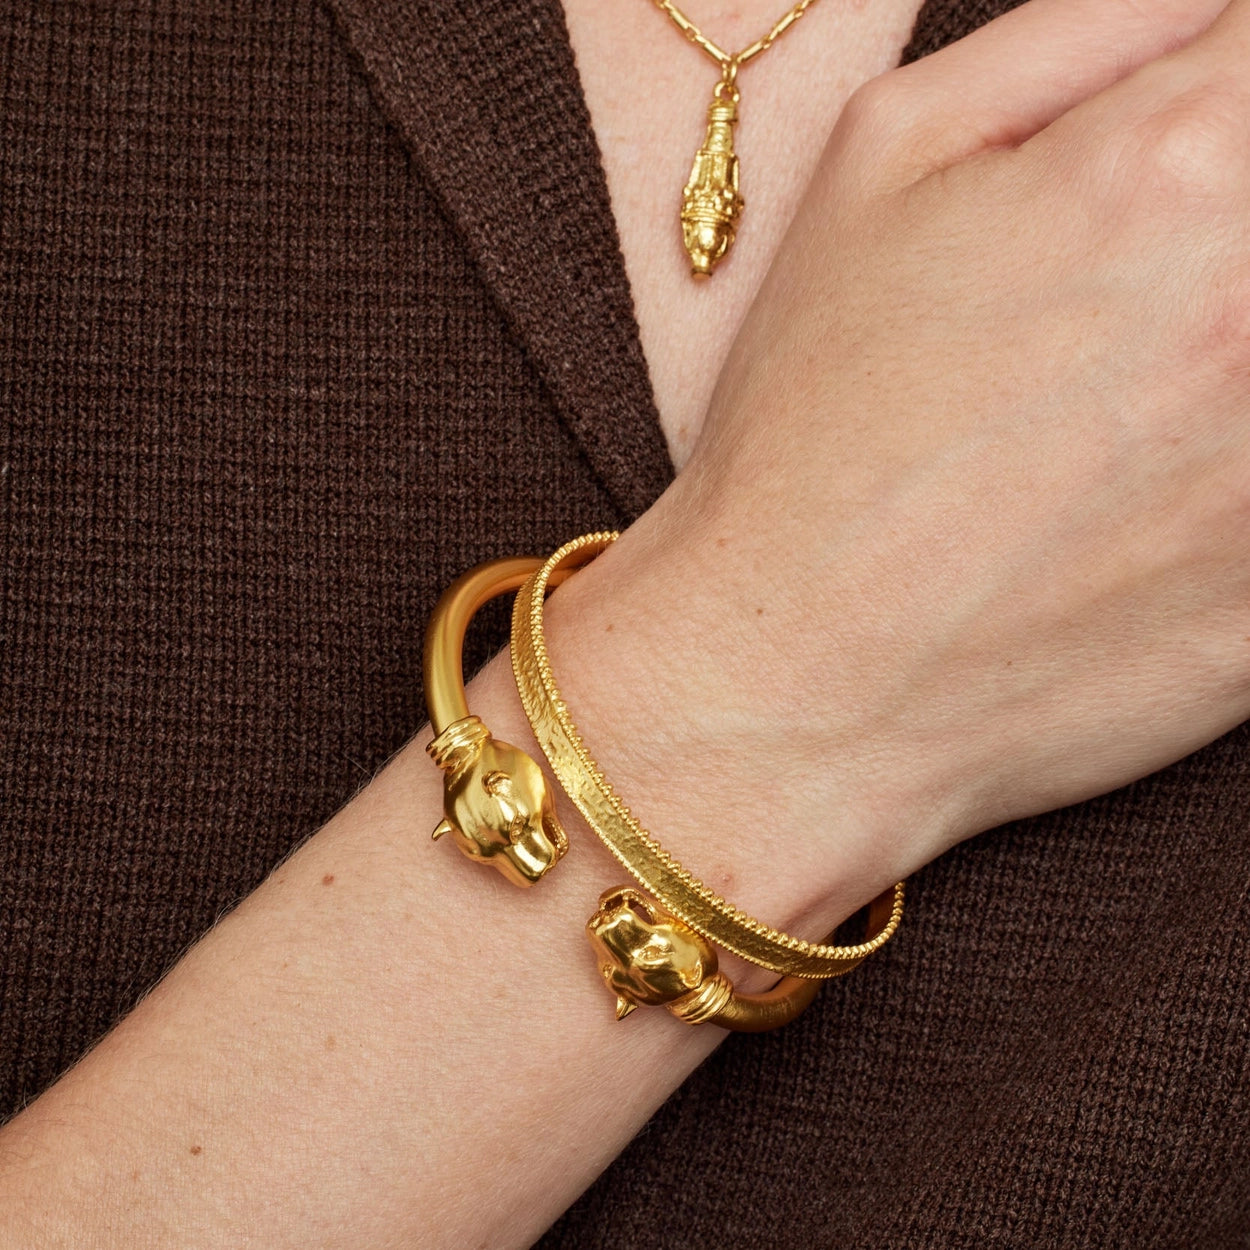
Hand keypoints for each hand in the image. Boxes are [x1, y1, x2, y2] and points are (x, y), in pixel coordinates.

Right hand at [546, 0, 1249, 924]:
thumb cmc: (817, 427)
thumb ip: (1092, 27)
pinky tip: (1170, 478)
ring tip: (1142, 398)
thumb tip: (1212, 12)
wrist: (800, 674)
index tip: (1206, 148)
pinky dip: (1243, 465)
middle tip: (1159, 284)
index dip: (1237, 101)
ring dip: (1238, 342)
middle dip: (1235, 225)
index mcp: (1178, 167)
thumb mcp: (887, 161)